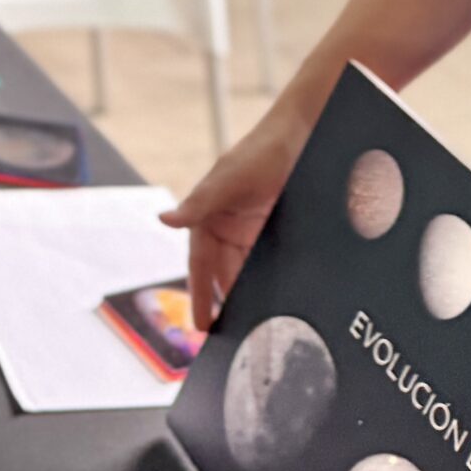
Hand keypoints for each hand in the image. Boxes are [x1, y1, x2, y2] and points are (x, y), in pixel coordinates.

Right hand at [159, 104, 310, 330]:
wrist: (306, 133)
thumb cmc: (261, 149)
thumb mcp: (230, 178)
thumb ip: (199, 203)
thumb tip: (163, 220)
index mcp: (209, 215)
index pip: (202, 263)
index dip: (201, 294)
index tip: (202, 325)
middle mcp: (230, 226)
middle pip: (227, 273)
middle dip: (228, 303)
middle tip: (236, 337)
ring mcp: (257, 230)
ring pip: (251, 271)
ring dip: (253, 295)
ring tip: (261, 327)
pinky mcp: (281, 230)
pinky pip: (275, 262)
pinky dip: (275, 281)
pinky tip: (284, 300)